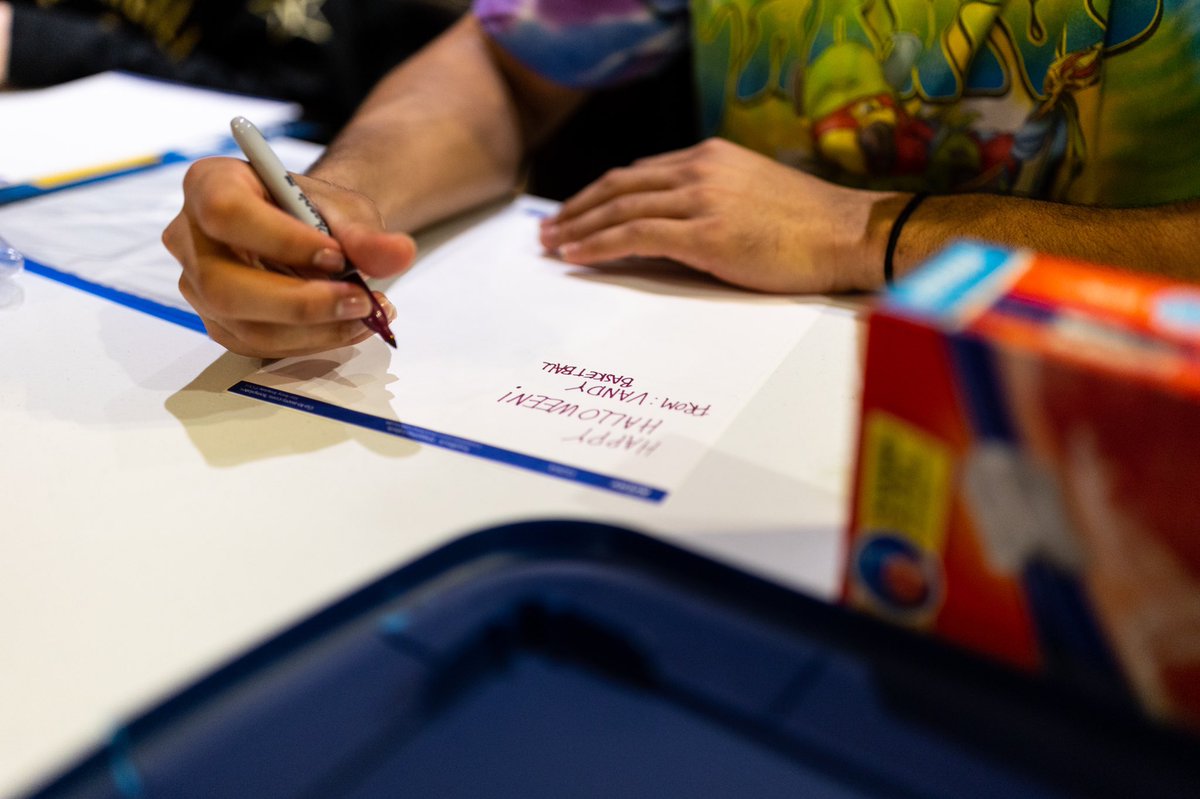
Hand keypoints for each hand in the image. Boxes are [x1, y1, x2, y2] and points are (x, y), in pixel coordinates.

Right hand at [163, 156, 415, 357]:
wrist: (309, 235)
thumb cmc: (315, 213)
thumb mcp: (345, 208)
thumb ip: (367, 231)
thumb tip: (398, 254)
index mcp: (208, 185)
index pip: (227, 213)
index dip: (282, 240)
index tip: (336, 255)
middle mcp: (189, 237)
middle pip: (225, 285)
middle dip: (301, 302)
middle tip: (361, 301)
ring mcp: (199, 287)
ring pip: (245, 326)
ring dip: (315, 329)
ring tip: (367, 313)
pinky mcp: (221, 324)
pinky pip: (261, 346)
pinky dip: (313, 341)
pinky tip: (348, 325)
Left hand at [539, 138, 895, 292]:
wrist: (850, 235)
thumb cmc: (810, 227)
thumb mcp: (753, 196)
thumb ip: (711, 200)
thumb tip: (675, 226)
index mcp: (710, 156)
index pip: (639, 173)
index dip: (600, 193)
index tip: (576, 211)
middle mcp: (700, 169)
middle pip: (619, 185)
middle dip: (578, 208)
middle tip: (548, 229)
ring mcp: (701, 199)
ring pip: (620, 209)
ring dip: (579, 227)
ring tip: (552, 245)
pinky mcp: (704, 233)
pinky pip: (634, 236)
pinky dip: (598, 245)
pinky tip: (576, 256)